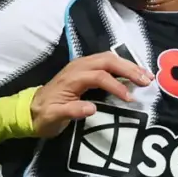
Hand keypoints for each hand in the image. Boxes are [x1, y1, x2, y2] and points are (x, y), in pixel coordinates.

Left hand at [30, 52, 152, 137]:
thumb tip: (92, 108)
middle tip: (147, 81)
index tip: (130, 99)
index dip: (116, 86)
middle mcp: (76, 67)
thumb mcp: (54, 118)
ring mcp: (80, 66)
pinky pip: (106, 62)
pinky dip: (122, 66)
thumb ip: (71, 112)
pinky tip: (133, 73)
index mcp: (71, 78)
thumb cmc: (44, 116)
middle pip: (106, 61)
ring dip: (128, 66)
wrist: (31, 110)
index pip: (98, 76)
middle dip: (128, 69)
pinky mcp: (84, 69)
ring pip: (108, 58)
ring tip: (146, 76)